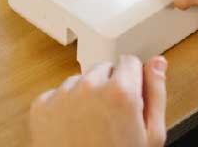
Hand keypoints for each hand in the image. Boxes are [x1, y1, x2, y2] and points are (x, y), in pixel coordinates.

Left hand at [29, 55, 166, 146]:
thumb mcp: (151, 136)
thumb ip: (156, 93)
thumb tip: (157, 63)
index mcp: (120, 92)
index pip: (129, 61)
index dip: (133, 81)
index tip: (129, 99)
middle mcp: (90, 87)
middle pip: (104, 69)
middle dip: (109, 86)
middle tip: (111, 118)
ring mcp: (62, 96)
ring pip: (80, 80)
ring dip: (86, 95)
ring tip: (90, 126)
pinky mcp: (41, 107)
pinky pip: (57, 94)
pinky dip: (64, 107)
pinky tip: (72, 129)